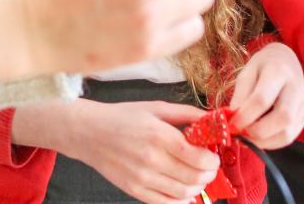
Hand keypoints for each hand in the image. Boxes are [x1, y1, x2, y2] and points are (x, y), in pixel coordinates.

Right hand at [65, 100, 218, 203]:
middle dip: (209, 174)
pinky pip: (165, 203)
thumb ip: (187, 114)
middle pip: (194, 177)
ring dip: (198, 187)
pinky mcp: (134, 189)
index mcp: (159, 135)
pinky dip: (181, 200)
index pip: (198, 158)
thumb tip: (214, 119)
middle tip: (209, 167)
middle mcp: (151, 159)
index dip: (212, 160)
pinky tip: (183, 190)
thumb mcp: (156, 108)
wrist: (90, 132)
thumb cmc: (124, 117)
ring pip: (183, 193)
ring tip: (197, 177)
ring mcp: (142, 177)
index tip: (213, 155)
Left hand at [228, 42, 303, 148]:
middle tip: (240, 133)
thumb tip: (234, 120)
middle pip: (282, 118)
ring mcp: (303, 103)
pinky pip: (290, 137)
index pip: (262, 99)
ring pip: (288, 133)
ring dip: (264, 142)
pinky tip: (258, 138)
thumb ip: (240, 95)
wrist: (285, 60)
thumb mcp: (246, 73)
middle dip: (257, 132)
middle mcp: (296, 87)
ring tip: (247, 137)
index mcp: (278, 71)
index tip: (231, 124)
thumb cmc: (262, 66)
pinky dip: (271, 142)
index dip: (245, 116)